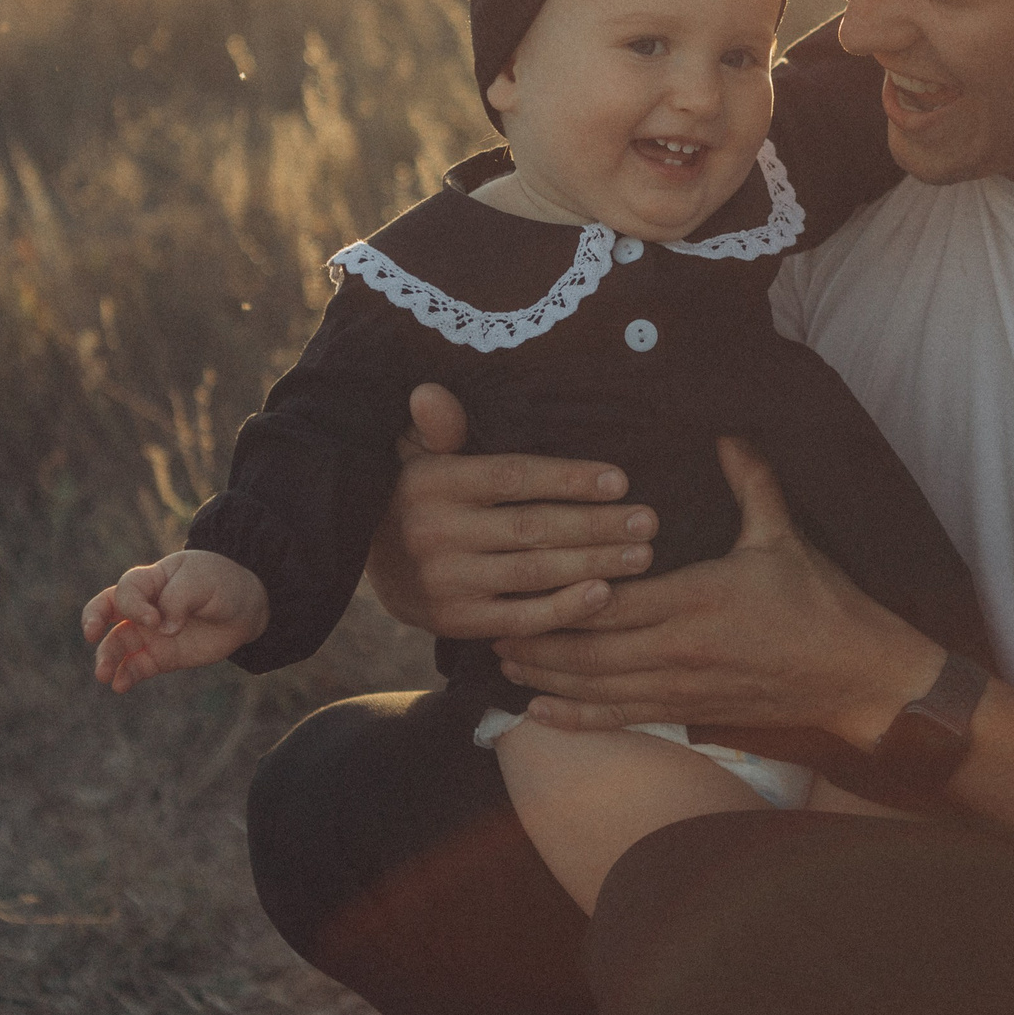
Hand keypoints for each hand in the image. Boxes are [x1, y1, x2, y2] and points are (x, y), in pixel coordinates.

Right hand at [82, 549, 269, 690]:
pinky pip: (135, 667)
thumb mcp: (203, 581)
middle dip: (92, 621)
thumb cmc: (221, 584)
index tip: (156, 619)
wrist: (246, 608)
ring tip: (103, 674)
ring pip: (116, 644)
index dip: (133, 606)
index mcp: (151, 580)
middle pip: (104, 611)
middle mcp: (144, 607)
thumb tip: (163, 631)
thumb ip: (178, 600)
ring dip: (106, 658)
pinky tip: (120, 685)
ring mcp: (150, 633)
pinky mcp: (160, 656)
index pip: (125, 590)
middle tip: (91, 635)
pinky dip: (124, 676)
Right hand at [365, 383, 662, 640]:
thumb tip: (431, 393)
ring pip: (533, 572)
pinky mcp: (453, 621)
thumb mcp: (416, 450)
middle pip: (533, 527)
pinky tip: (604, 595)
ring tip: (643, 555)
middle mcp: (437, 533)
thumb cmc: (416, 490)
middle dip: (597, 525)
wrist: (364, 559)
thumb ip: (439, 426)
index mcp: (435, 483)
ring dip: (594, 564)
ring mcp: (445, 582)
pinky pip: (518, 618)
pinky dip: (562, 611)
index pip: (513, 477)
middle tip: (648, 521)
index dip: (569, 479)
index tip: (621, 480)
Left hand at [498, 437, 946, 748]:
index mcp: (698, 598)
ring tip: (503, 664)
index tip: (521, 581)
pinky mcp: (689, 713)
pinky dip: (576, 718)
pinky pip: (621, 719)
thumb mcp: (784, 536)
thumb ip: (750, 484)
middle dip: (538, 640)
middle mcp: (681, 649)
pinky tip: (540, 715)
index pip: (613, 600)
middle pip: (590, 650)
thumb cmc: (821, 602)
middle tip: (491, 625)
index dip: (563, 597)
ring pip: (597, 689)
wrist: (854, 674)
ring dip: (546, 679)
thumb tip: (727, 434)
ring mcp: (682, 687)